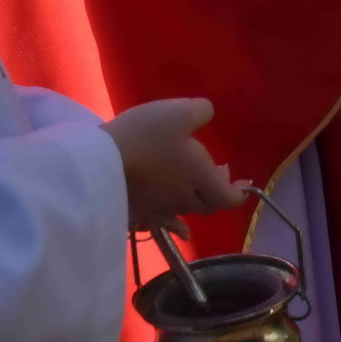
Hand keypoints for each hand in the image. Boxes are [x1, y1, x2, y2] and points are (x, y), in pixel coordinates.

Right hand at [101, 98, 244, 234]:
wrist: (98, 163)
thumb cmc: (145, 136)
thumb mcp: (179, 112)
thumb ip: (201, 112)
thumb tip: (207, 114)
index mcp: (200, 178)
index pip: (228, 197)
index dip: (238, 192)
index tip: (242, 183)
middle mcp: (184, 199)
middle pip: (209, 204)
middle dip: (216, 189)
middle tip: (216, 170)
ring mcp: (160, 209)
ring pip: (186, 211)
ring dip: (196, 198)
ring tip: (195, 184)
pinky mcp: (138, 212)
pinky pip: (164, 224)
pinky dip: (177, 226)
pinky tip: (181, 229)